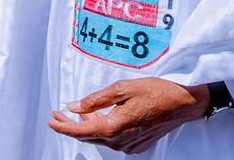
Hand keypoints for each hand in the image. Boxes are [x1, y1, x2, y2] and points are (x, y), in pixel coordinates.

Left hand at [47, 77, 209, 153]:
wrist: (183, 104)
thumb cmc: (156, 92)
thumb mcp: (122, 88)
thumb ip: (95, 100)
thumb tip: (74, 106)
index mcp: (114, 127)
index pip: (80, 131)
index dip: (62, 126)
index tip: (50, 120)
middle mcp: (120, 141)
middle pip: (88, 136)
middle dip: (70, 125)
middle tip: (58, 114)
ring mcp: (129, 145)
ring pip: (100, 138)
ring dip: (87, 126)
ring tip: (77, 113)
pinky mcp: (137, 144)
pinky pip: (113, 140)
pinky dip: (102, 130)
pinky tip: (99, 118)